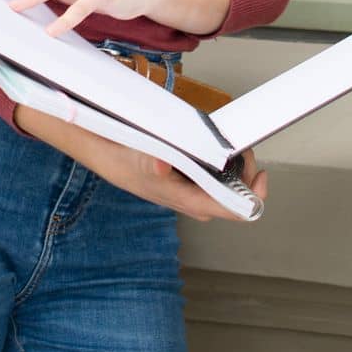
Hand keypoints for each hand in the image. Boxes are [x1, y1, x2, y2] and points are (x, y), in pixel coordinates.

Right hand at [14, 104, 268, 222]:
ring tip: (232, 146)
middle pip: (228, 196)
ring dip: (230, 167)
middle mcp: (183, 194)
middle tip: (243, 149)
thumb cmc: (111, 152)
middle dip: (242, 174)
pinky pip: (202, 172)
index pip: (228, 209)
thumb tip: (165, 167)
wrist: (89, 142)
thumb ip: (150, 165)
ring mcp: (178, 185)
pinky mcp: (172, 172)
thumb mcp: (131, 155)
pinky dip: (213, 159)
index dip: (252, 197)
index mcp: (179, 196)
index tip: (261, 174)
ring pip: (216, 183)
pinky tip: (209, 142)